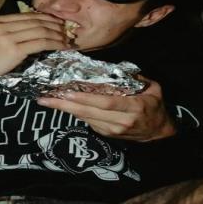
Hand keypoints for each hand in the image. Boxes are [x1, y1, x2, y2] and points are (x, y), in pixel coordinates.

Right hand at [0, 13, 68, 86]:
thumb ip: (2, 32)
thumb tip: (23, 34)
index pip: (25, 16)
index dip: (44, 18)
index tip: (56, 22)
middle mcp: (1, 24)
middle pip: (35, 21)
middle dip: (54, 24)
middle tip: (67, 29)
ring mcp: (7, 36)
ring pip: (40, 30)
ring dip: (57, 34)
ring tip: (67, 39)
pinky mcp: (13, 50)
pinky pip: (39, 43)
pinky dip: (54, 44)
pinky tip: (62, 47)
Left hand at [37, 77, 175, 141]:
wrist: (158, 132)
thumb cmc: (155, 106)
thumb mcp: (153, 88)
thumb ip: (135, 78)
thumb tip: (113, 69)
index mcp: (133, 108)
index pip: (105, 103)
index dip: (85, 98)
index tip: (67, 92)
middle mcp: (120, 121)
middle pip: (89, 112)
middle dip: (65, 105)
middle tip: (45, 98)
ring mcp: (112, 130)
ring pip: (85, 118)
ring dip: (65, 109)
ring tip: (47, 100)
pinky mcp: (106, 134)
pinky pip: (87, 121)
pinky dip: (74, 112)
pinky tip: (61, 105)